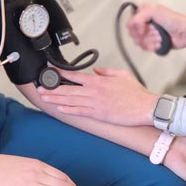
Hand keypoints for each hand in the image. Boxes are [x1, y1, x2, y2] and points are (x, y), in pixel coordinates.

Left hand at [38, 67, 157, 126]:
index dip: (61, 74)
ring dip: (56, 99)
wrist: (145, 107)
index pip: (75, 76)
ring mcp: (95, 104)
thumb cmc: (136, 93)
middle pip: (68, 90)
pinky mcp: (98, 115)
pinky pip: (79, 112)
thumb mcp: (122, 75)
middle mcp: (94, 92)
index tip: (51, 72)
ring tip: (44, 98)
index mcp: (99, 81)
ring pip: (70, 101)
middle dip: (52, 89)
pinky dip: (68, 110)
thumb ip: (106, 72)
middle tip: (40, 89)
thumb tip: (96, 70)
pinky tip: (59, 109)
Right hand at [128, 3, 185, 51]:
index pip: (130, 22)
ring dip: (150, 40)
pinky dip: (152, 46)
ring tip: (160, 37)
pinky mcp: (152, 42)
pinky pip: (145, 48)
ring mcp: (148, 33)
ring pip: (139, 42)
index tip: (143, 29)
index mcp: (142, 12)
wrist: (185, 32)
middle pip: (133, 34)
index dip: (135, 28)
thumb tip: (136, 31)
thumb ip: (138, 18)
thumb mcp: (153, 11)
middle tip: (155, 32)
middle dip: (145, 35)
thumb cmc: (171, 19)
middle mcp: (143, 22)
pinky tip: (160, 43)